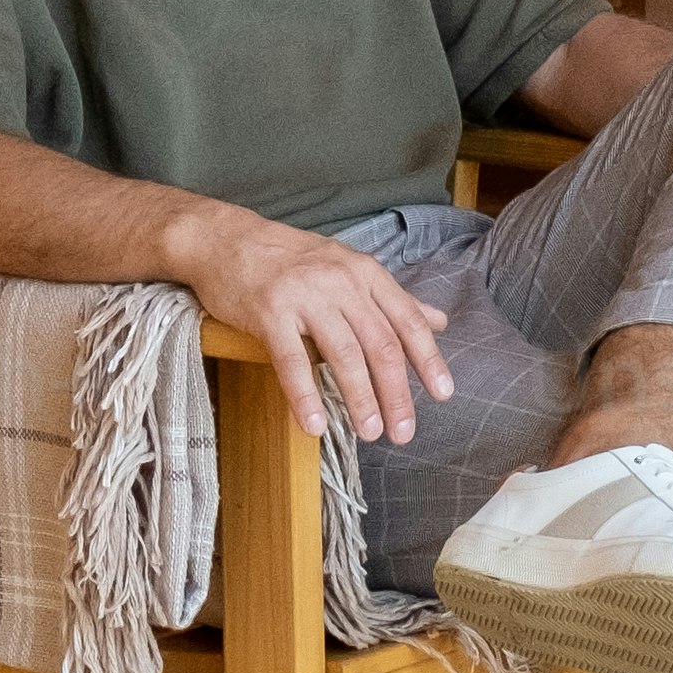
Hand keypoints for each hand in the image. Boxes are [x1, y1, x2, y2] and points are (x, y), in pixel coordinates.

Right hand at [205, 210, 458, 446]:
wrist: (229, 239)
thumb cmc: (292, 259)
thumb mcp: (349, 268)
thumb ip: (392, 299)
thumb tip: (438, 322)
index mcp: (365, 273)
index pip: (407, 320)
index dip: (428, 359)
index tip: (443, 395)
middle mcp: (341, 282)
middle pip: (380, 344)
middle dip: (396, 393)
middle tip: (404, 432)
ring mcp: (305, 296)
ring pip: (343, 355)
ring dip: (360, 399)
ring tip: (370, 433)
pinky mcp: (269, 312)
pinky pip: (291, 361)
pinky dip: (305, 396)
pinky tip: (315, 425)